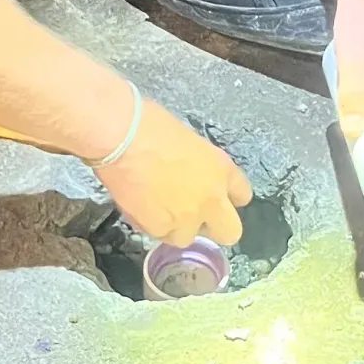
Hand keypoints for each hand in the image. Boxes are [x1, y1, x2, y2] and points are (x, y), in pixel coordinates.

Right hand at [95, 97, 253, 245]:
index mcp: (222, 170)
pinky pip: (158, 234)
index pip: (242, 195)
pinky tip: (138, 206)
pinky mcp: (160, 228)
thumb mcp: (189, 141)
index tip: (212, 195)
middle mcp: (211, 198)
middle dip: (213, 226)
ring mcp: (187, 218)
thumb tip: (188, 175)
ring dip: (175, 227)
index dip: (226, 198)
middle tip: (191, 214)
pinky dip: (149, 225)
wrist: (122, 138)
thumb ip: (198, 166)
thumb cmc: (150, 125)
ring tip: (156, 208)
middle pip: (229, 232)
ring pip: (187, 237)